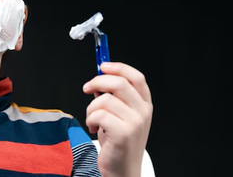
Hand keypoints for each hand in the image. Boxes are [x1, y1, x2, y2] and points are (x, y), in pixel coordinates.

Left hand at [83, 62, 152, 176]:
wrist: (123, 170)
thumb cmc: (118, 142)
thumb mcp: (121, 116)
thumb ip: (114, 97)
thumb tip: (99, 80)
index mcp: (144, 104)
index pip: (136, 77)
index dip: (118, 67)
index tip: (102, 66)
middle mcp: (143, 112)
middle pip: (119, 83)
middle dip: (98, 81)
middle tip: (87, 88)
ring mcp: (135, 123)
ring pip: (104, 99)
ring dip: (91, 108)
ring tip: (92, 119)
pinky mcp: (123, 133)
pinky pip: (99, 114)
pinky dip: (90, 119)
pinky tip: (93, 128)